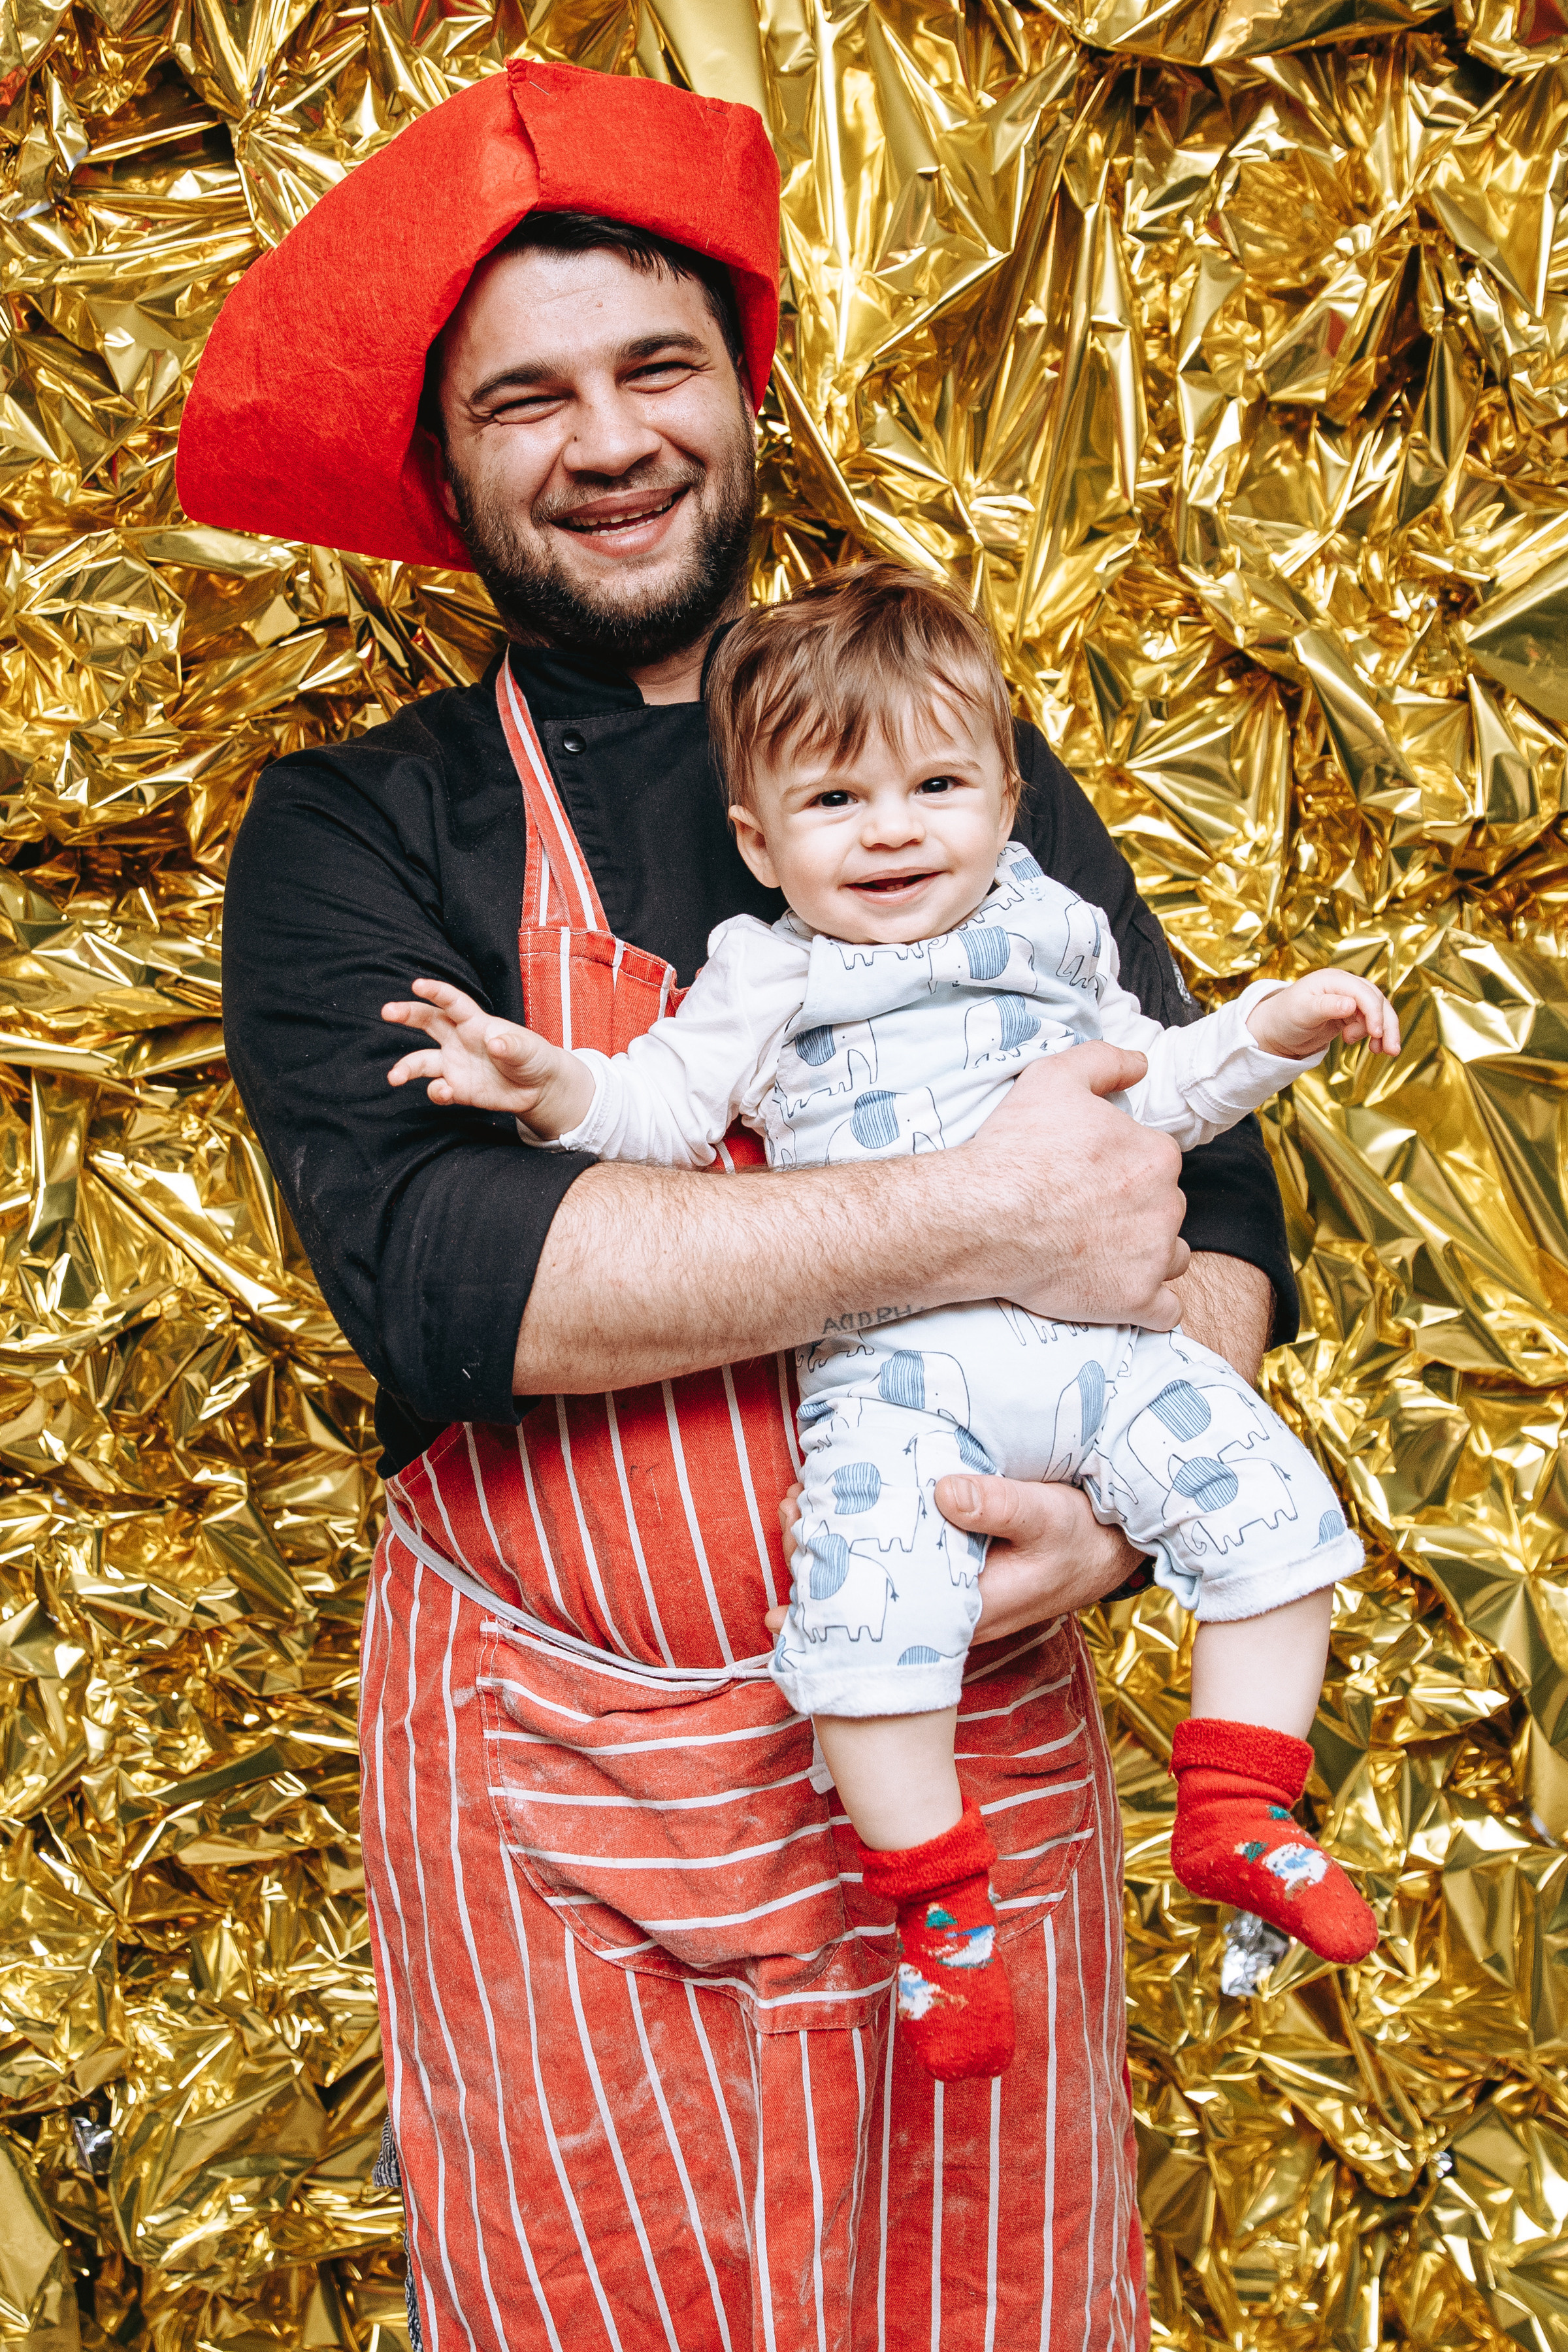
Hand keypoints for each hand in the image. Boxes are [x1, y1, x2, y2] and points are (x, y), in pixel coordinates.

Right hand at [383, 978, 594, 1131]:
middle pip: (427, 1022)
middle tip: (386, 1011)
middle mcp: (459, 1040)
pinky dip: (437, 1092)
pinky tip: (445, 1093)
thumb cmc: (533, 1058)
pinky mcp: (458, 1089)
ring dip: (406, 1067)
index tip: (417, 984)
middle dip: (406, 1014)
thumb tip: (496, 1044)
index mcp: (475, 1023)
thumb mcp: (529, 1049)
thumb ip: (513, 1046)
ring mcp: (455, 1065)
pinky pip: (439, 1089)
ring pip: (422, 1061)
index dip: (435, 992)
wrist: (539, 1089)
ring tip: (394, 1077)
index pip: (452, 1003)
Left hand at [770, 1473, 1141, 1641]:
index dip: (840, 1583)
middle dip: (825, 1558)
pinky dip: (868, 1546)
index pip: (888, 1612)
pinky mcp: (954, 1582)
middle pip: (873, 1598)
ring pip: (881, 1584)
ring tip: (798, 1505)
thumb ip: (1000, 1505)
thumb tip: (946, 1493)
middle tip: (789, 1507)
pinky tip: (840, 1518)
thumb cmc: (1081, 1535)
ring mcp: (950, 1601)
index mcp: (969, 1611)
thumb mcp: (1048, 1515)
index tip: (804, 1541)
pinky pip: (898, 1571)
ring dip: (842, 1548)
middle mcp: (951, 1617)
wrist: (1113, 1549)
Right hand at [964, 1044, 1189, 1330]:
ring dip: (1148, 1254)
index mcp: (1156, 1155)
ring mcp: (1153, 1257)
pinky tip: (1122, 1293)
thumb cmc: (1014, 1149)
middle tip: (1084, 1212)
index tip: (1089, 1176)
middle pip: (1164, 1208)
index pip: (1157, 1162)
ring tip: (1100, 1252)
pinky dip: (1149, 1305)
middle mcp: (1168, 1205)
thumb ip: (1105, 1060)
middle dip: (1135, 1210)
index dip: (1124, 1167)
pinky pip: (1165, 1311)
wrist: (980, 1217)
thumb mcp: (1054, 1077)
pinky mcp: (1135, 1301)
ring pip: (1171, 1256)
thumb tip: (1141, 1065)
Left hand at [1247, 970, 1399, 1060]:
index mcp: (1332, 979)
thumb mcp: (1302, 1012)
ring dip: (1384, 1031)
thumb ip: (1327, 1007)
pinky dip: (1375, 1035)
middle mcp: (1343, 986)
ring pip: (1377, 1012)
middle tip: (1391, 1049)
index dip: (1373, 1012)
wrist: (1274, 1031)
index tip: (1376, 1033)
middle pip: (1376, 1001)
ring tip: (1383, 1052)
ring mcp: (1348, 1000)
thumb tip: (1351, 1004)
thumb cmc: (1283, 1018)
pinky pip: (1370, 1022)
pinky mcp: (1349, 1015)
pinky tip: (1373, 1048)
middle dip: (1386, 1024)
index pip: (1363, 992)